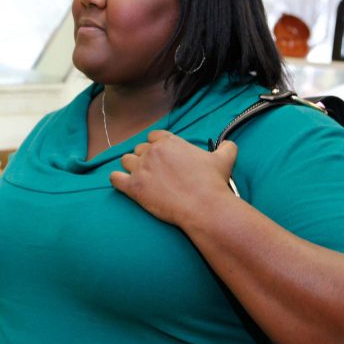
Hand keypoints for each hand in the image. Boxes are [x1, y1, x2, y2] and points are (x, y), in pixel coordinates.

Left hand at [110, 130, 237, 226]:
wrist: (204, 207)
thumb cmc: (213, 183)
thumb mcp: (224, 159)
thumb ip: (226, 147)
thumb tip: (228, 144)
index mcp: (169, 142)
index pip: (154, 136)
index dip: (156, 145)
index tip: (162, 155)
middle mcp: (152, 152)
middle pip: (140, 149)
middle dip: (145, 157)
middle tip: (155, 171)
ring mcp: (140, 169)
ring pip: (126, 160)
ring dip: (131, 167)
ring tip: (140, 176)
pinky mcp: (133, 187)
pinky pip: (114, 178)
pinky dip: (117, 180)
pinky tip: (124, 183)